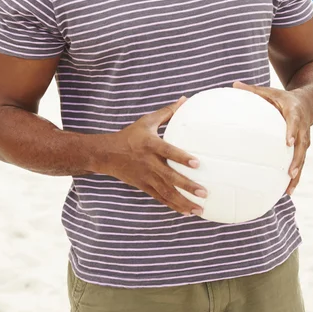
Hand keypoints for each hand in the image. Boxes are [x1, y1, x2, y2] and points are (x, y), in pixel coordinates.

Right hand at [96, 97, 206, 215]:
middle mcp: (148, 162)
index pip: (167, 151)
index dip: (181, 157)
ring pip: (166, 192)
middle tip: (204, 192)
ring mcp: (146, 177)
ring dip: (183, 201)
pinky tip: (187, 212)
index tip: (197, 163)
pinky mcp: (144, 186)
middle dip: (187, 186)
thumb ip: (167, 112)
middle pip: (169, 176)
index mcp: (150, 144)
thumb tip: (185, 99)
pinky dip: (173, 206)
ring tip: (199, 209)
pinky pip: (160, 198)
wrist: (108, 154)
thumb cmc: (131, 135)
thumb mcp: (147, 121)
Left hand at [233, 81, 311, 195]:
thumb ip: (253, 90)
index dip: (292, 132)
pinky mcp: (303, 147)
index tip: (288, 143)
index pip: (295, 123)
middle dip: (297, 160)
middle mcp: (302, 128)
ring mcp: (304, 140)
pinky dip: (296, 176)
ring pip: (303, 158)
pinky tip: (287, 189)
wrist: (308, 103)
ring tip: (289, 188)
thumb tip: (233, 84)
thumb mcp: (270, 91)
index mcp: (294, 113)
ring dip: (297, 173)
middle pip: (302, 146)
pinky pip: (300, 163)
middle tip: (290, 172)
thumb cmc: (283, 98)